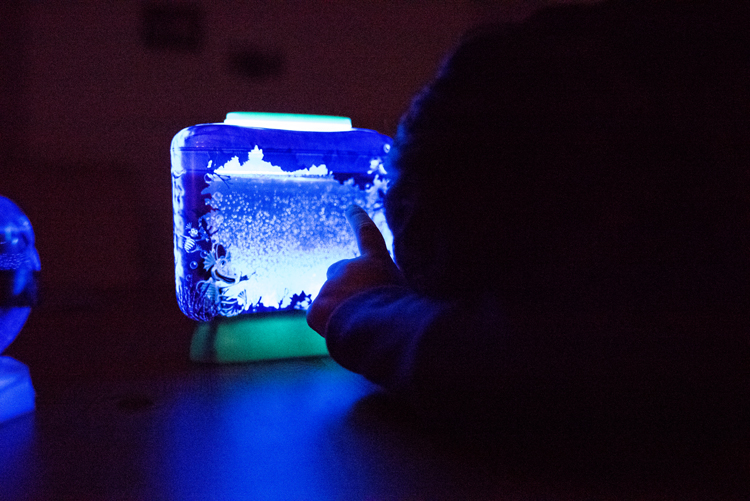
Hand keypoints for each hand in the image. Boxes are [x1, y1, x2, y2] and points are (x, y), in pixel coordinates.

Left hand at [307, 205, 404, 335]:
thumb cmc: (403, 316)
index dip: (359, 220)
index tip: (351, 207)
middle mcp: (349, 267)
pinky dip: (327, 327)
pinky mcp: (315, 307)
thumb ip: (384, 288)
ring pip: (330, 303)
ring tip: (360, 327)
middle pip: (339, 277)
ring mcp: (329, 285)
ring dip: (339, 313)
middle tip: (361, 311)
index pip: (367, 235)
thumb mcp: (403, 293)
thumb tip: (372, 301)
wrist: (386, 331)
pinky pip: (319, 319)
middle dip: (344, 290)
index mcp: (376, 262)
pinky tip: (345, 333)